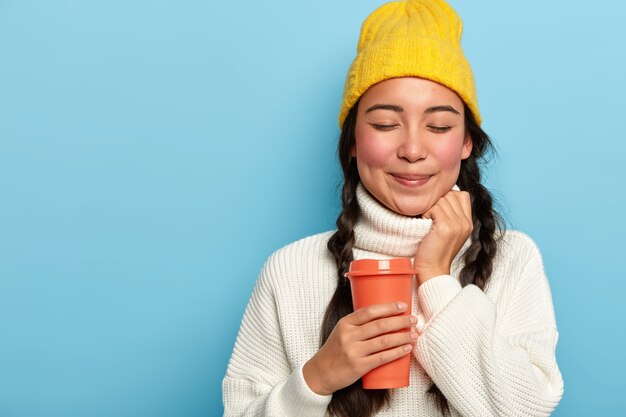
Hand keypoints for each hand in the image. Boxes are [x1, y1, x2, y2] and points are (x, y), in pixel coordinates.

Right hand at [302, 302, 416, 394]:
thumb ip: (358, 324)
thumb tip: (385, 316)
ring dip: (402, 337)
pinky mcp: (359, 366)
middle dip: (400, 321)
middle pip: (380, 325)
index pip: (369, 311)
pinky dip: (397, 352)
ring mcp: (353, 351)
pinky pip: (382, 358)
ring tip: (414, 334)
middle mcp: (349, 335)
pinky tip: (407, 349)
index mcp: (345, 323)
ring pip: (384, 341)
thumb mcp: (341, 331)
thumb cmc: (334, 351)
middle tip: (413, 320)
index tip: (403, 306)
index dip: (388, 307)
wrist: (320, 373)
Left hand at [414, 190, 472, 283]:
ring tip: (427, 221)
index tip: (437, 210)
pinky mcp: (446, 228)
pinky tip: (424, 223)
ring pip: (441, 199)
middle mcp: (465, 222)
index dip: (446, 197)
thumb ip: (450, 214)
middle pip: (450, 195)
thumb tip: (440, 194)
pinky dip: (425, 213)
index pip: (462, 194)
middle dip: (436, 201)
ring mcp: (457, 225)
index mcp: (468, 222)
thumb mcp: (449, 231)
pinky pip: (434, 207)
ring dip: (429, 207)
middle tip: (429, 216)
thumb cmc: (434, 250)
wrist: (432, 270)